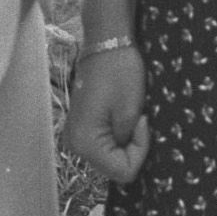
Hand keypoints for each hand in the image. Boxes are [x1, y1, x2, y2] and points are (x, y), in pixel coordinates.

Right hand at [64, 42, 150, 182]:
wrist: (106, 43)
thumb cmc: (120, 72)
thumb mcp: (131, 112)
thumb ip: (128, 143)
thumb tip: (127, 158)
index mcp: (84, 143)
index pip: (122, 171)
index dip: (139, 151)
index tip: (141, 122)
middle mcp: (75, 144)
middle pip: (114, 167)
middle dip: (133, 148)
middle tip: (138, 118)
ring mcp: (76, 136)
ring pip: (110, 157)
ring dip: (126, 142)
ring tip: (131, 115)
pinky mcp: (82, 127)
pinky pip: (105, 144)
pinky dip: (119, 136)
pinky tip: (122, 115)